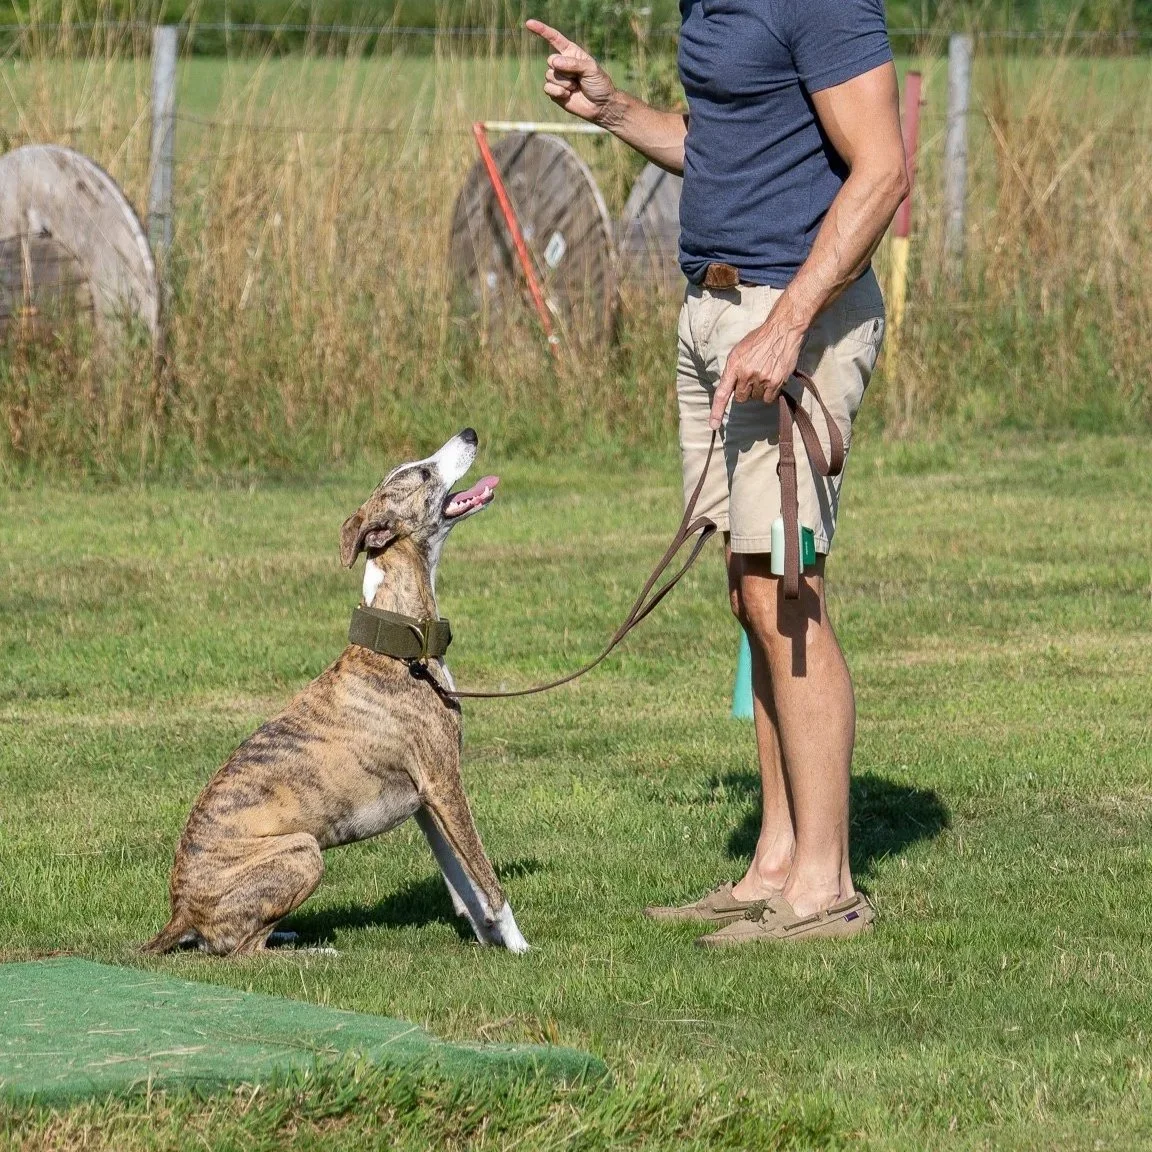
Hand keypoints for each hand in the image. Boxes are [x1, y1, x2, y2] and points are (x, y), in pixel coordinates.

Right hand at [525, 19, 617, 124]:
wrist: (600, 105)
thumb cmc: (598, 84)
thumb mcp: (590, 69)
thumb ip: (573, 64)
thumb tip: (554, 62)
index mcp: (570, 52)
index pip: (554, 38)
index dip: (541, 30)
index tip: (529, 23)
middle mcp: (561, 63)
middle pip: (550, 60)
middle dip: (564, 70)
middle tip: (577, 78)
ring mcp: (557, 78)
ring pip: (549, 75)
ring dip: (564, 83)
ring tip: (575, 87)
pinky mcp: (554, 92)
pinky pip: (547, 88)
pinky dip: (558, 92)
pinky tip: (568, 95)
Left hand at [708, 298, 809, 429]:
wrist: (782, 330)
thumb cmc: (759, 340)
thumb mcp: (739, 351)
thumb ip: (733, 370)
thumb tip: (732, 388)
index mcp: (734, 365)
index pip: (723, 393)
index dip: (717, 411)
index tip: (714, 425)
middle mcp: (746, 374)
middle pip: (742, 398)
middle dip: (745, 391)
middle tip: (752, 376)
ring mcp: (762, 379)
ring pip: (756, 398)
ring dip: (758, 390)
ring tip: (764, 372)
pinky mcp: (776, 382)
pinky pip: (768, 398)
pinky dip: (770, 392)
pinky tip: (772, 378)